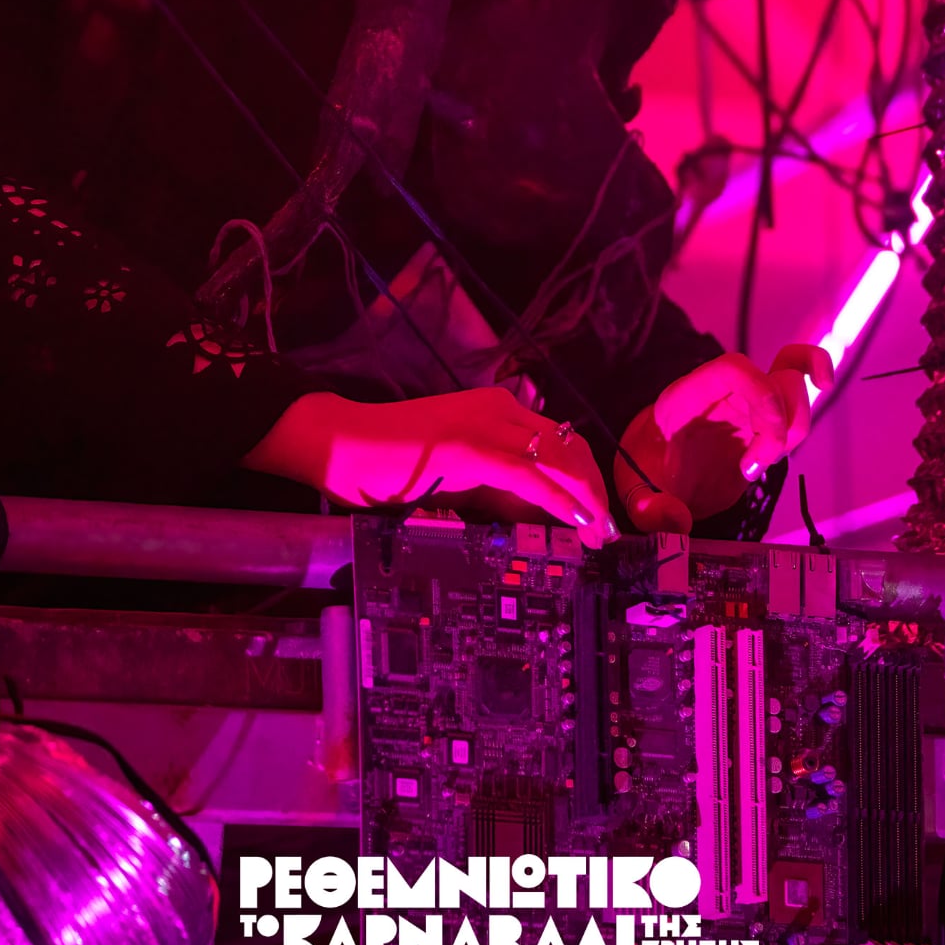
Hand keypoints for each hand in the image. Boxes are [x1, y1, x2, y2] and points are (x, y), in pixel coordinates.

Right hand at [246, 388, 618, 548]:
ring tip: (597, 536)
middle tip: (605, 533)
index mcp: (496, 408)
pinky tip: (577, 522)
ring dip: (585, 500)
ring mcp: (484, 423)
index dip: (586, 480)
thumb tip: (537, 517)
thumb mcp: (457, 473)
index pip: (561, 441)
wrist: (339, 444)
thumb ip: (495, 487)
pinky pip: (529, 475)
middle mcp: (498, 408)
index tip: (598, 517)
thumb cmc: (388, 463)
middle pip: (570, 448)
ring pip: (558, 459)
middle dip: (594, 492)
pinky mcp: (468, 447)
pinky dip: (559, 501)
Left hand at [613, 343, 833, 532]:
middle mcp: (720, 392)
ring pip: (792, 386)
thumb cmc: (642, 472)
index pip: (734, 369)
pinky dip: (807, 396)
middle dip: (782, 426)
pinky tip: (821, 389)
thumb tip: (677, 521)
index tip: (755, 457)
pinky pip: (794, 395)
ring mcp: (743, 402)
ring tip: (754, 469)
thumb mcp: (635, 494)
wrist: (653, 472)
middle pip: (775, 376)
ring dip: (793, 429)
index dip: (761, 397)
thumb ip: (649, 510)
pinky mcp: (760, 420)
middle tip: (753, 470)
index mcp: (686, 398)